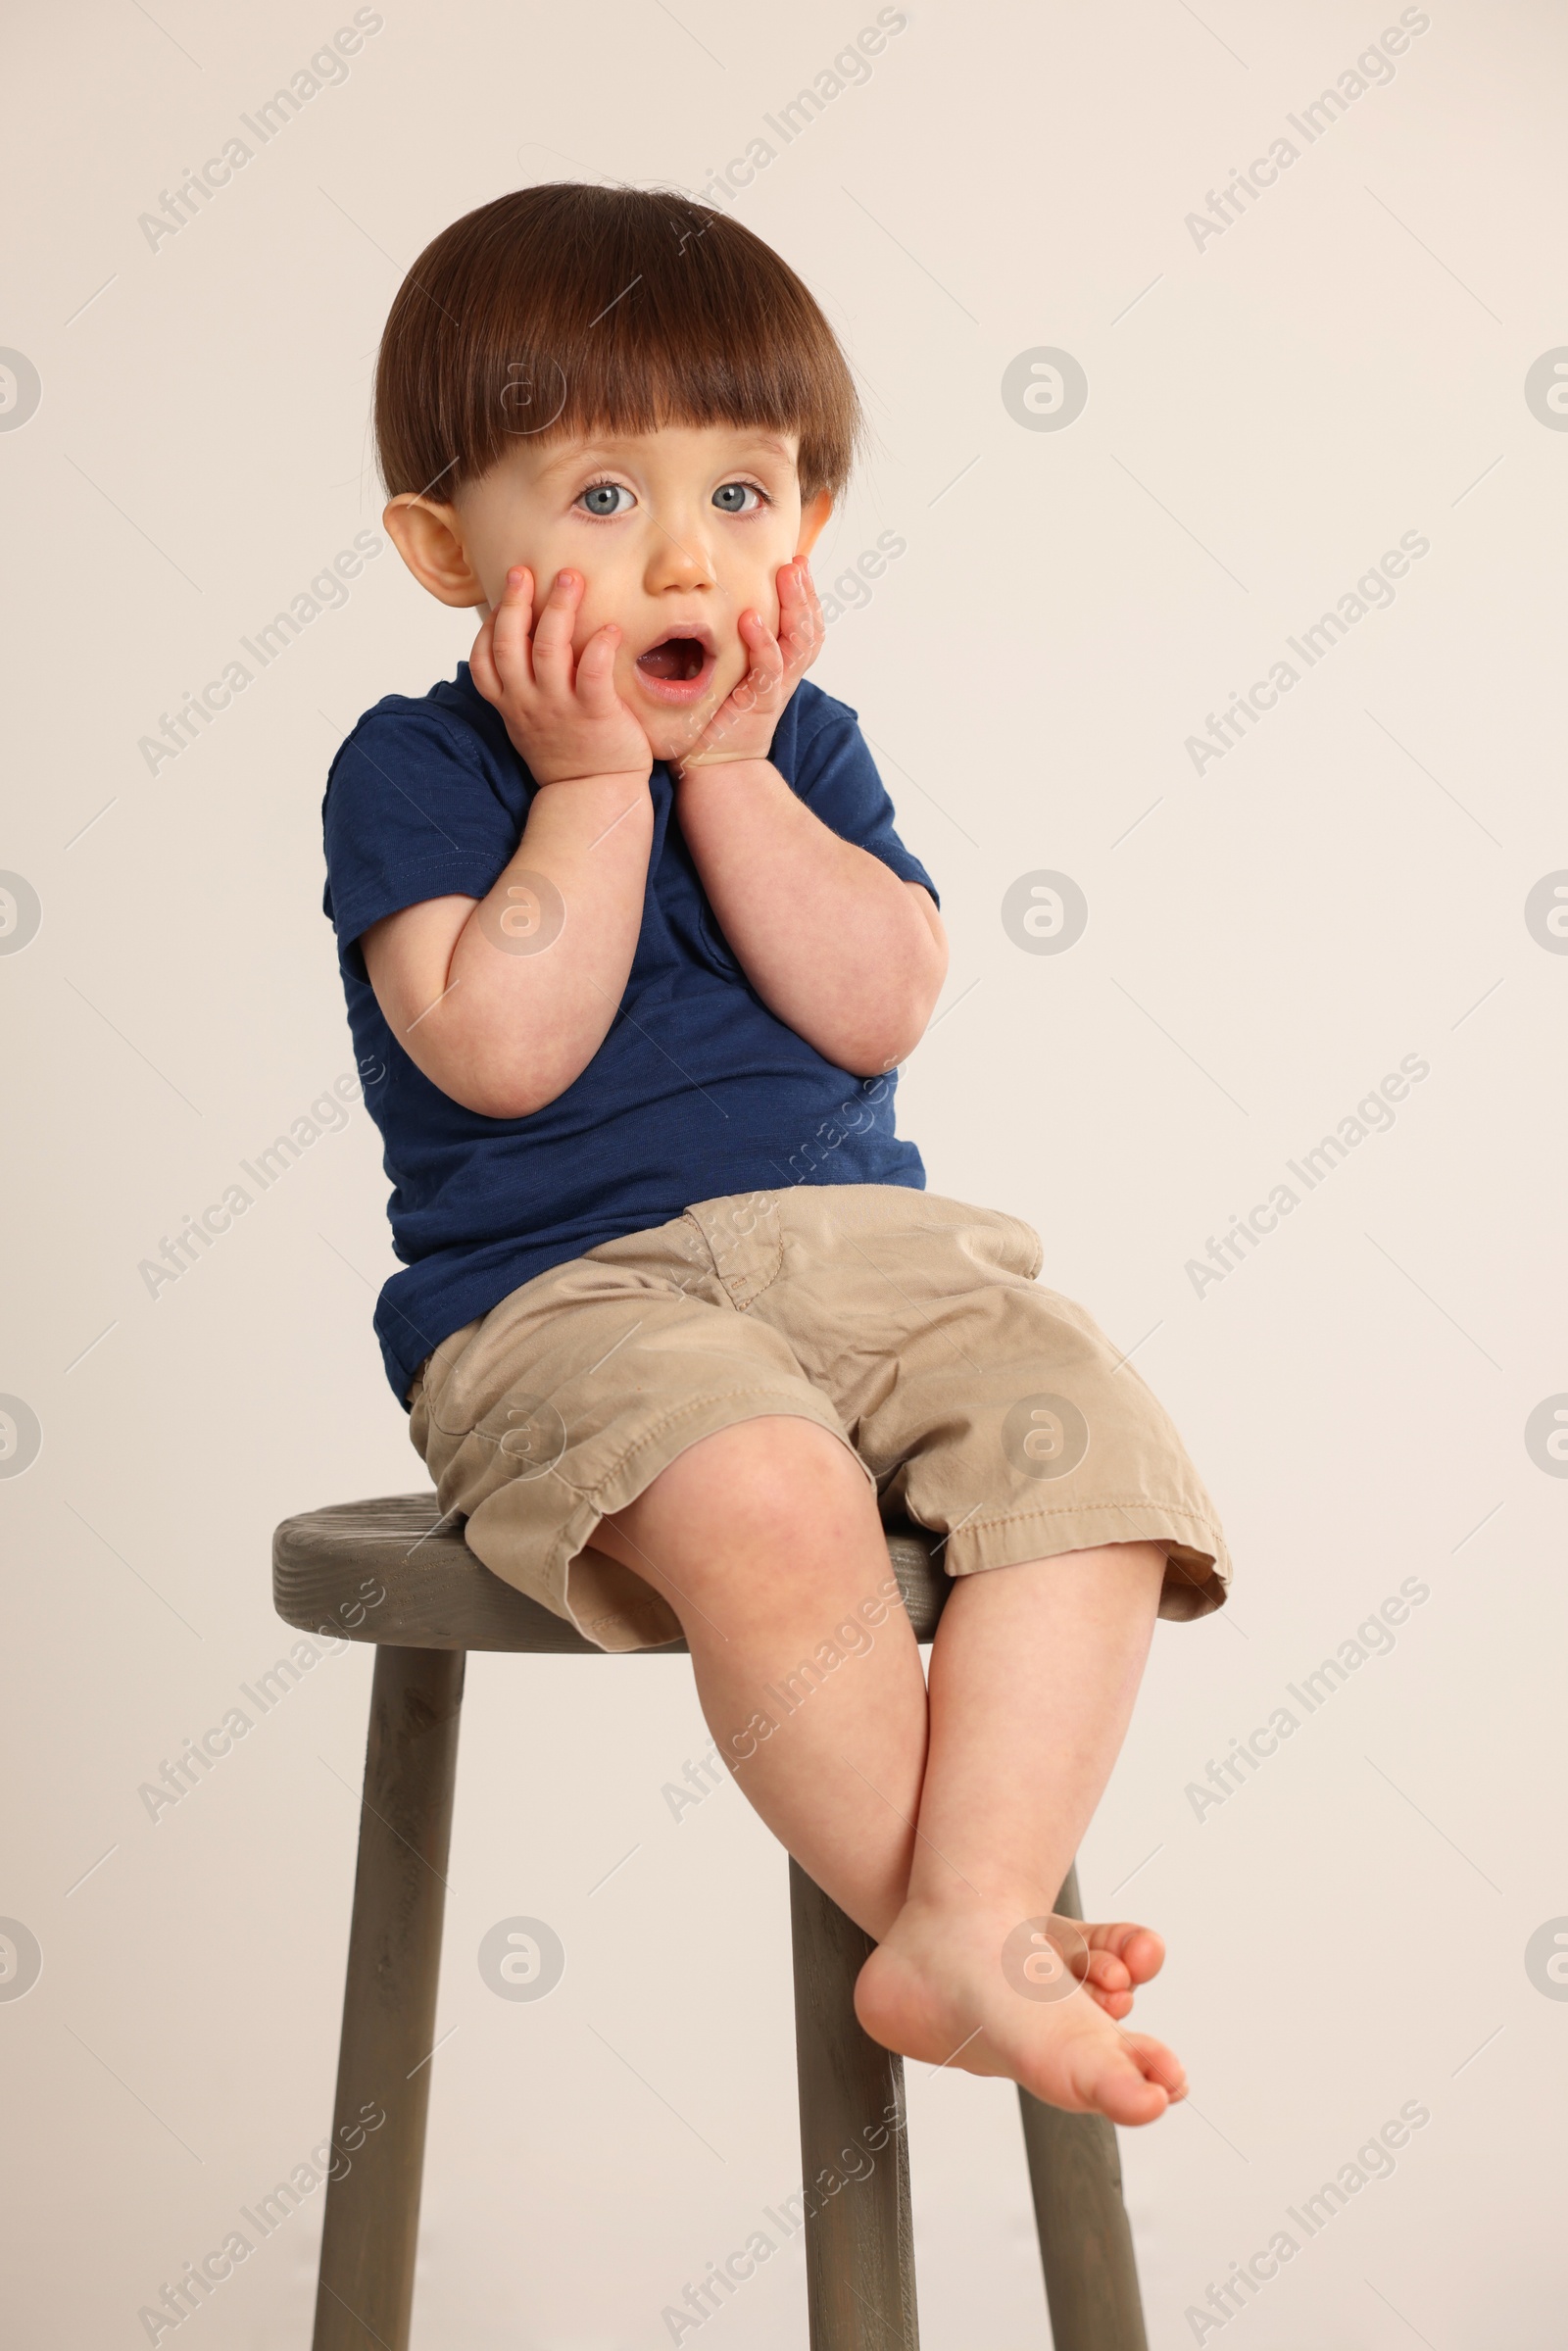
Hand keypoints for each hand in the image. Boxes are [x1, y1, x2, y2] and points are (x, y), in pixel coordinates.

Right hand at [469, 566, 652, 785]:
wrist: (596, 795)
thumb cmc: (567, 753)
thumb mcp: (530, 723)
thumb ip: (521, 689)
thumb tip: (520, 647)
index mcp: (511, 706)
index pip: (483, 662)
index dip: (488, 629)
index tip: (501, 603)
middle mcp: (529, 704)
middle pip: (510, 645)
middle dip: (516, 603)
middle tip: (524, 571)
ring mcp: (560, 708)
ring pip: (548, 650)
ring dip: (558, 610)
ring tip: (571, 578)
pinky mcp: (595, 713)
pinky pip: (593, 673)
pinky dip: (600, 646)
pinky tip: (611, 628)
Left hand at [670, 557, 823, 777]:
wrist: (713, 769)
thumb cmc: (713, 720)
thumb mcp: (723, 673)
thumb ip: (724, 642)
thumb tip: (706, 603)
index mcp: (779, 667)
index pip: (804, 625)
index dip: (805, 595)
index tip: (798, 562)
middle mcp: (784, 676)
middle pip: (809, 629)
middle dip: (806, 593)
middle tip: (797, 562)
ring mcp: (775, 690)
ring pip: (798, 644)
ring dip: (795, 607)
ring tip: (788, 576)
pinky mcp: (759, 705)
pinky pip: (769, 670)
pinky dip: (763, 643)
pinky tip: (752, 619)